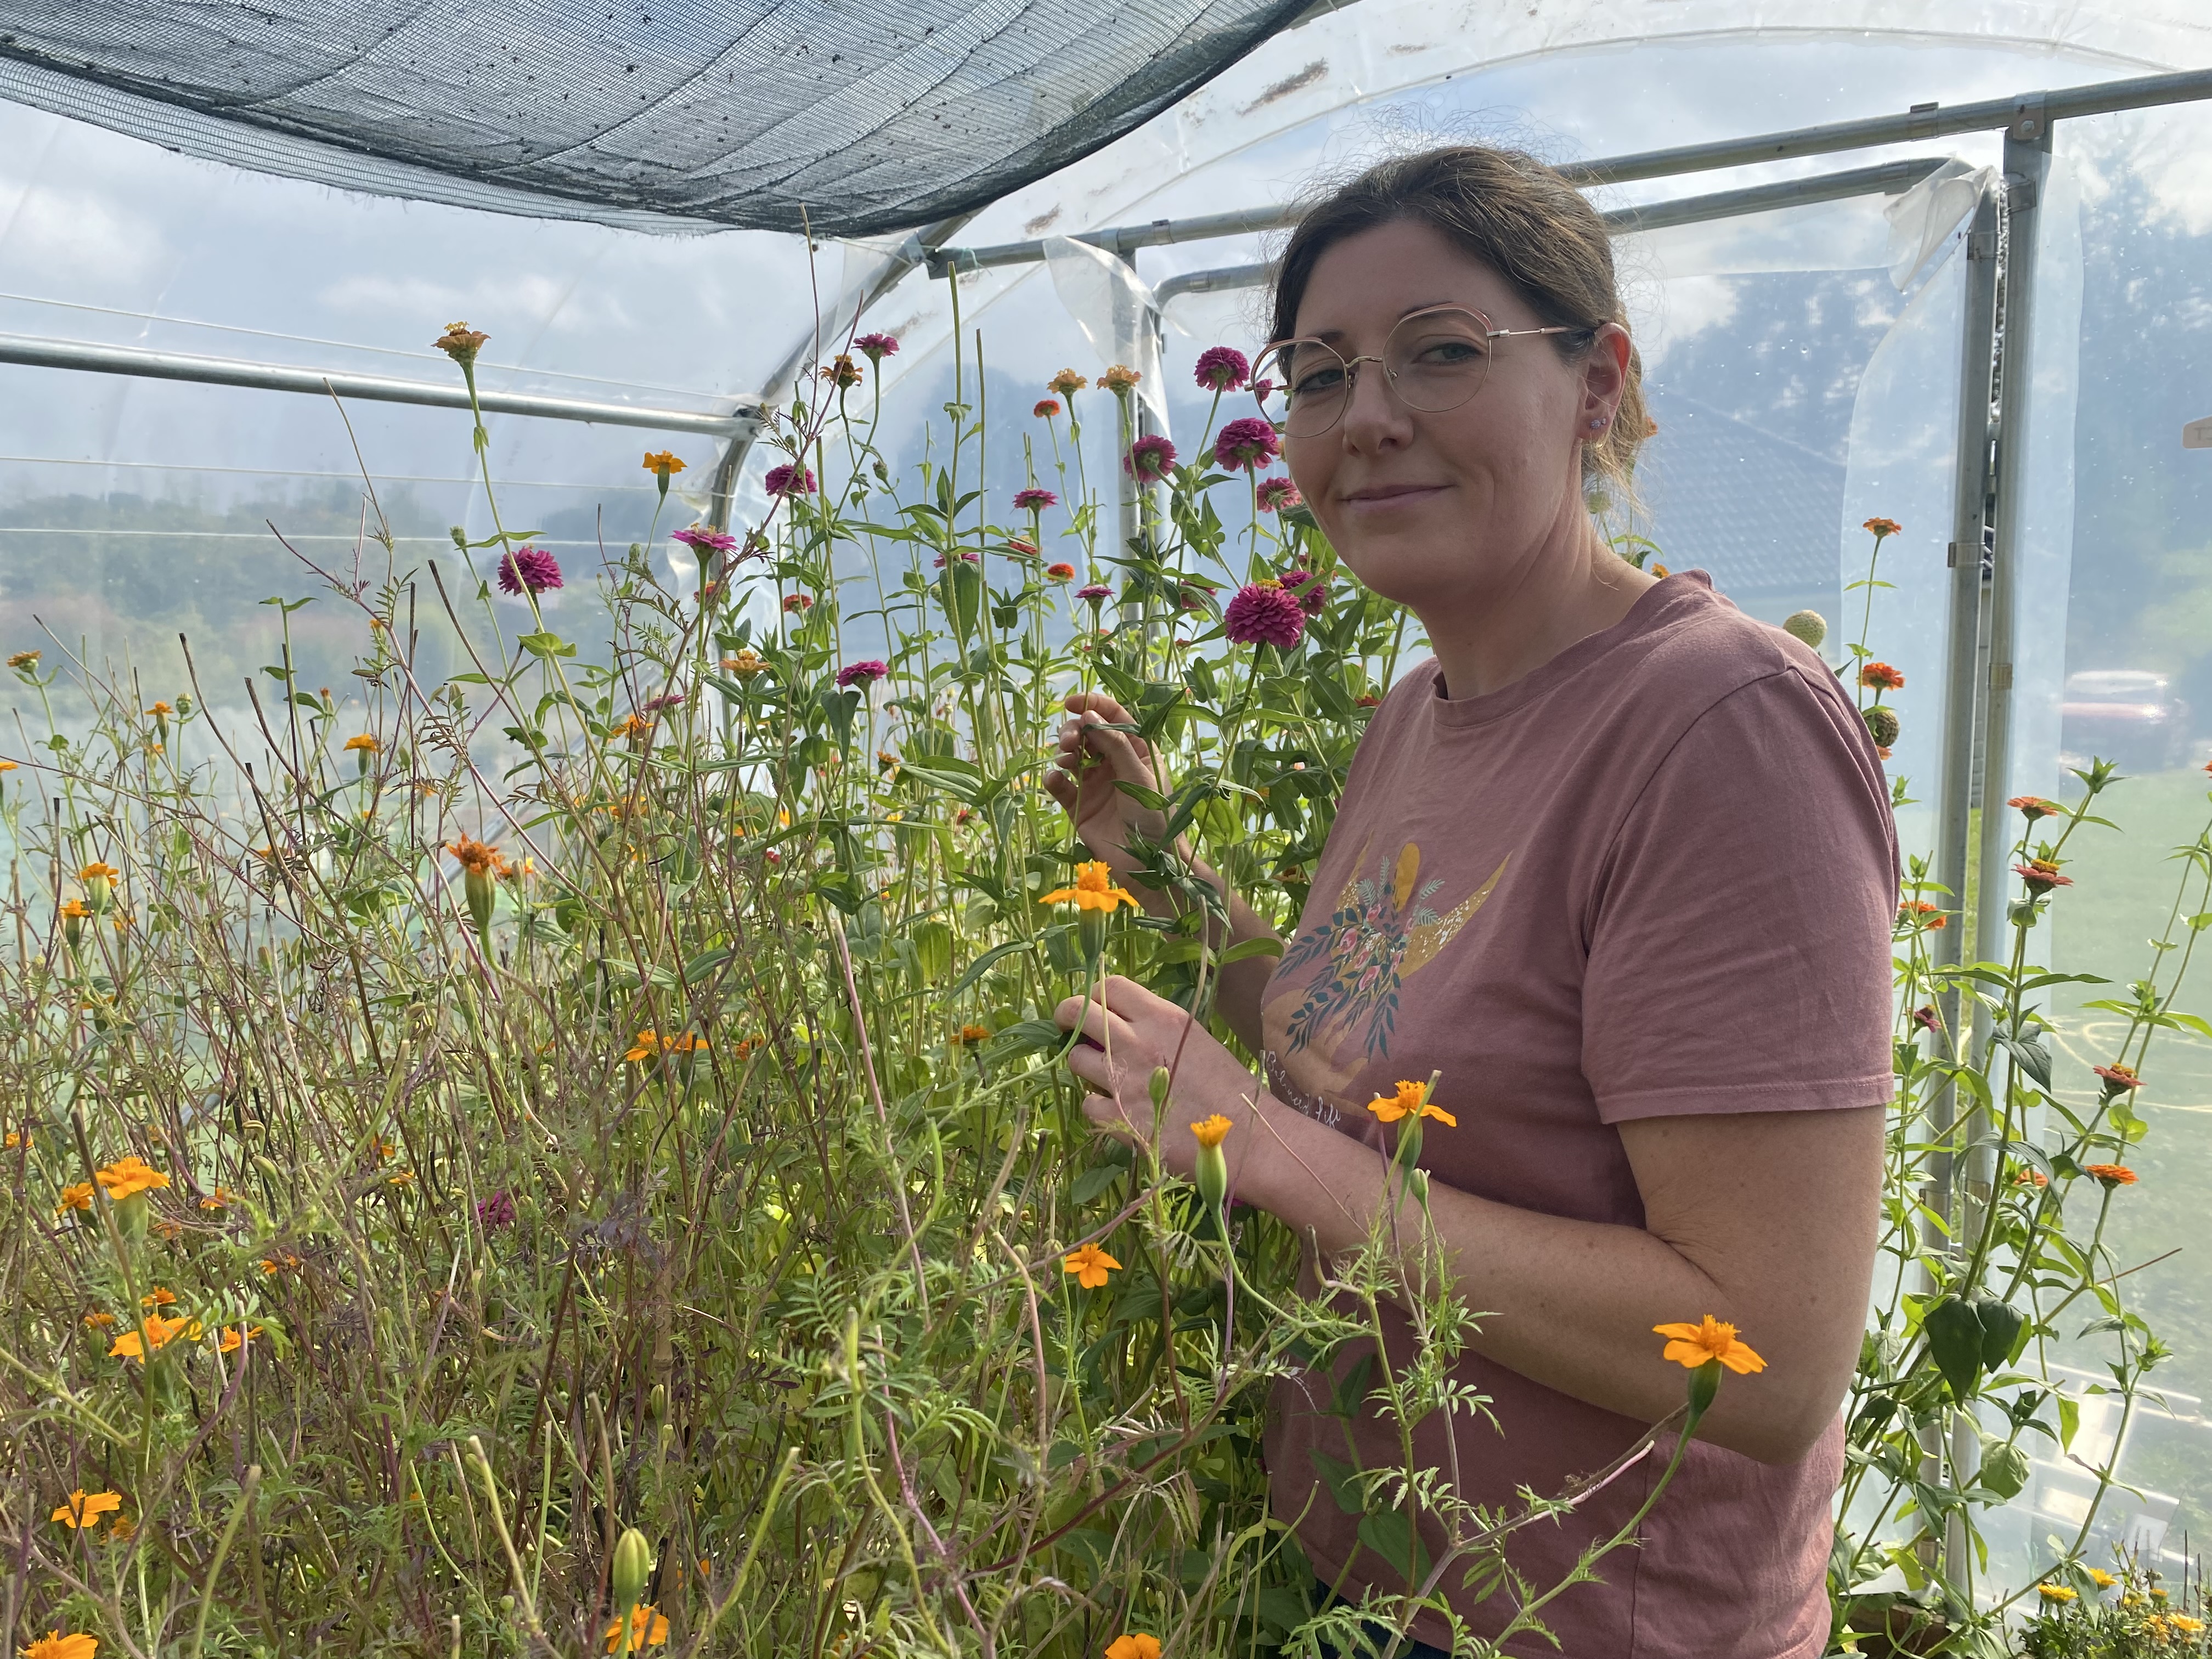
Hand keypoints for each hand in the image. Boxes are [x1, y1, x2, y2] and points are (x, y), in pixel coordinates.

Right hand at [1043, 693, 1168, 870]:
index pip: (1113, 718)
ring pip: (1072, 756)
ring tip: (1065, 761)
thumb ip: (1115, 744)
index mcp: (1136, 750)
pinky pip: (1061, 786)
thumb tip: (1088, 715)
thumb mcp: (1139, 775)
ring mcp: (1095, 784)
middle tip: (1069, 741)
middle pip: (1087, 734)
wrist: (1149, 864)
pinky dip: (1053, 779)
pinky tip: (1054, 779)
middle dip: (1074, 731)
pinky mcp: (1080, 806)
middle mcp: (1114, 763)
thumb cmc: (1155, 816)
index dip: (1093, 705)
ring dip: (1064, 752)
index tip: (1071, 702)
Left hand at [1055, 976, 1266, 1183]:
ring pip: (1076, 1059)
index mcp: (1162, 1018)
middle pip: (1079, 1013)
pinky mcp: (1118, 1118)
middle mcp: (1138, 1042)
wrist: (1244, 1137)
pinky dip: (1098, 1107)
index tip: (1092, 1005)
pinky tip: (1118, 1110)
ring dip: (1086, 1066)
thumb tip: (1120, 1022)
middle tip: (1069, 1027)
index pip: (1110, 987)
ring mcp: (1124, 1081)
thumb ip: (1156, 1026)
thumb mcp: (1195, 1038)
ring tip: (1105, 1076)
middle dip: (1067, 1016)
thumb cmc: (1226, 1086)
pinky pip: (1088, 1104)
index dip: (1094, 994)